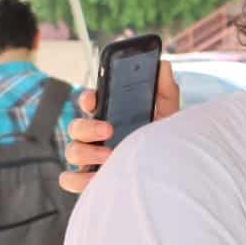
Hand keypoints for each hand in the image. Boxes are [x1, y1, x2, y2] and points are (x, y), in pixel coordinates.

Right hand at [58, 62, 181, 193]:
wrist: (175, 171)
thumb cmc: (166, 141)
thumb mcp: (169, 115)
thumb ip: (165, 90)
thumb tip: (162, 64)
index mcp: (110, 116)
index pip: (89, 102)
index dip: (87, 98)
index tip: (94, 99)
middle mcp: (96, 137)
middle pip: (75, 126)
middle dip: (88, 126)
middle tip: (109, 129)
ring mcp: (91, 159)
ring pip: (71, 150)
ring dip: (85, 152)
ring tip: (109, 157)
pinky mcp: (91, 180)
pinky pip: (69, 180)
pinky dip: (76, 179)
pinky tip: (96, 179)